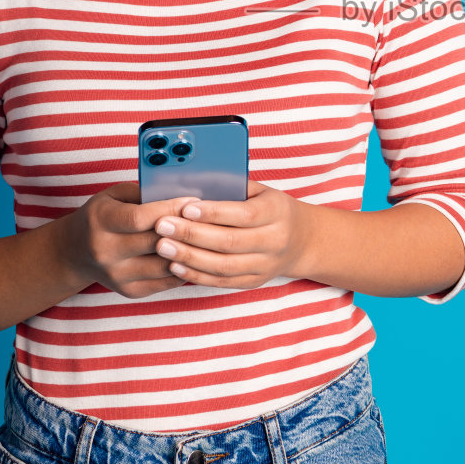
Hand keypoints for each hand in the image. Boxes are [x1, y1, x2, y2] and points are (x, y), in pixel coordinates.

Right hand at [54, 182, 197, 298]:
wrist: (76, 252)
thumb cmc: (102, 216)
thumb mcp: (114, 196)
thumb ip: (144, 193)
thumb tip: (181, 195)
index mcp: (101, 222)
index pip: (140, 218)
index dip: (170, 209)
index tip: (194, 200)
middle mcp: (106, 252)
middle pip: (155, 243)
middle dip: (186, 229)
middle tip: (210, 217)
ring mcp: (117, 275)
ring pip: (165, 266)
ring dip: (189, 251)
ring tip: (208, 237)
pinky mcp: (130, 291)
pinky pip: (166, 282)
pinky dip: (184, 268)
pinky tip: (196, 255)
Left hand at [151, 181, 315, 288]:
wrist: (302, 240)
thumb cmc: (271, 208)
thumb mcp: (260, 191)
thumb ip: (231, 187)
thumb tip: (191, 182)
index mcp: (276, 212)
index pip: (243, 214)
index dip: (213, 212)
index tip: (185, 207)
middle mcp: (274, 241)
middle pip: (229, 242)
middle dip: (192, 235)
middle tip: (163, 227)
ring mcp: (265, 265)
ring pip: (223, 266)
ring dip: (189, 257)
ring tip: (162, 247)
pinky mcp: (254, 281)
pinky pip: (222, 281)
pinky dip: (197, 275)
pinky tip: (175, 266)